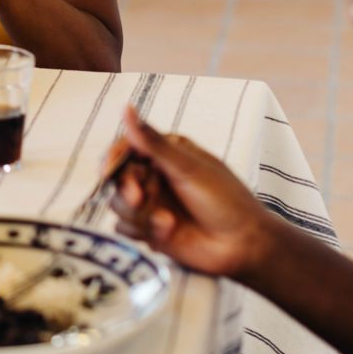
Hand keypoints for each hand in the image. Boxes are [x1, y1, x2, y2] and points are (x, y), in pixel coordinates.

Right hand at [107, 106, 275, 280]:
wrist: (244, 246)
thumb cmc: (226, 201)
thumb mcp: (188, 169)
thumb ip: (152, 142)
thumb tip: (126, 107)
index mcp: (165, 153)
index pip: (125, 149)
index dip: (113, 159)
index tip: (108, 170)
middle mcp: (154, 176)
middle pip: (116, 178)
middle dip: (127, 190)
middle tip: (140, 199)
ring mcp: (151, 203)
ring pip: (117, 204)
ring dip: (139, 215)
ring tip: (168, 223)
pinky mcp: (148, 229)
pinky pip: (123, 228)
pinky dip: (142, 231)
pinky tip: (167, 234)